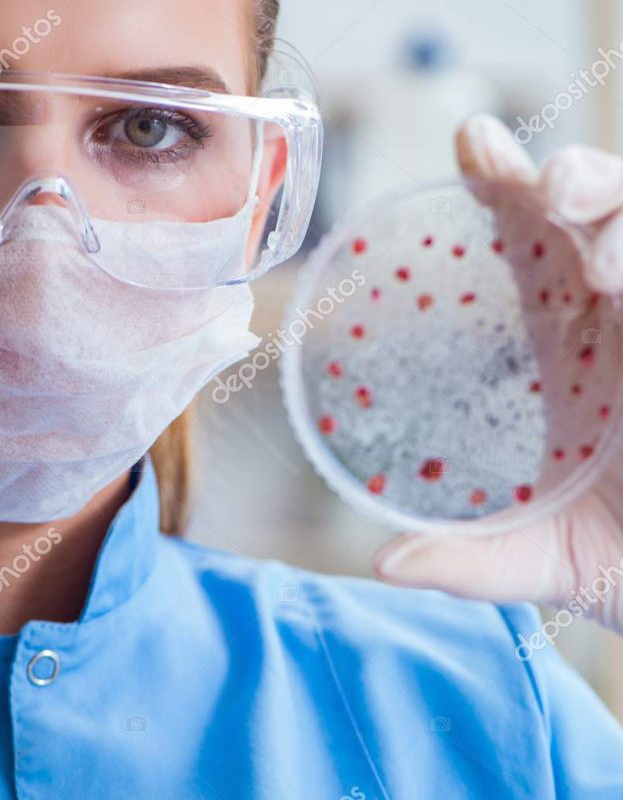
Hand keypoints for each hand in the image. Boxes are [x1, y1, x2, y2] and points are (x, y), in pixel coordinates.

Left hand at [374, 114, 622, 634]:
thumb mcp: (544, 558)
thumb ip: (472, 561)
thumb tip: (388, 566)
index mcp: (565, 352)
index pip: (528, 251)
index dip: (502, 190)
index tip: (470, 146)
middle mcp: (615, 326)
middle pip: (586, 217)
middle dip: (559, 176)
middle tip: (520, 177)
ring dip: (610, 201)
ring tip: (574, 219)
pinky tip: (615, 273)